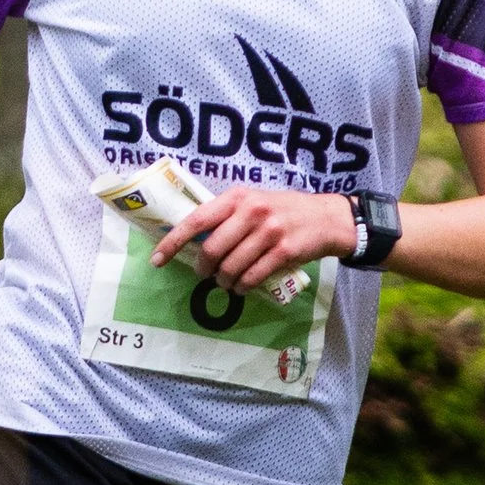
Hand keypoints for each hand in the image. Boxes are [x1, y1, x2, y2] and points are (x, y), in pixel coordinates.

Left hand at [153, 183, 356, 294]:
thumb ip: (227, 216)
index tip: (157, 259)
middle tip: (206, 275)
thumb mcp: (255, 202)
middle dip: (203, 269)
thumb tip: (193, 240)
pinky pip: (252, 277)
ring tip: (227, 282)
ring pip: (231, 267)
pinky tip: (242, 286)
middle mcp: (251, 211)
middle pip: (212, 249)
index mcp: (237, 197)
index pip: (196, 220)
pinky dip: (242, 287)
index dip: (173, 242)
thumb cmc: (284, 211)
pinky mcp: (283, 251)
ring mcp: (268, 232)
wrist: (326, 218)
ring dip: (224, 281)